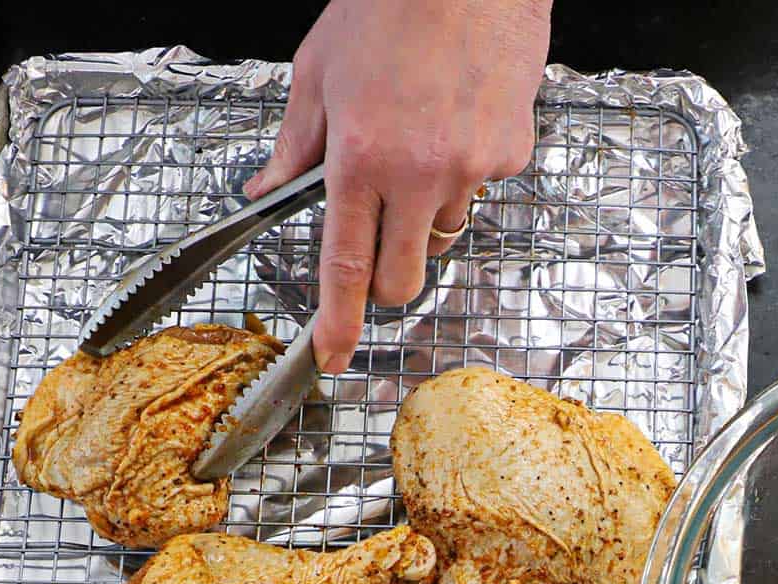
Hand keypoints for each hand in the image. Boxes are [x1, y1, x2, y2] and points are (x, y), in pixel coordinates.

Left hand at [244, 0, 550, 373]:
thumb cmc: (391, 3)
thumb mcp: (318, 71)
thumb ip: (294, 145)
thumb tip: (267, 190)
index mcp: (360, 155)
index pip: (345, 263)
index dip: (338, 320)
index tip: (332, 355)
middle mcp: (418, 173)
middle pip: (402, 278)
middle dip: (385, 279)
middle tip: (378, 246)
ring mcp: (470, 168)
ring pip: (443, 234)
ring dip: (425, 216)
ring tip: (421, 147)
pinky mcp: (509, 155)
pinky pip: (481, 191)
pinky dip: (465, 172)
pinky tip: (456, 122)